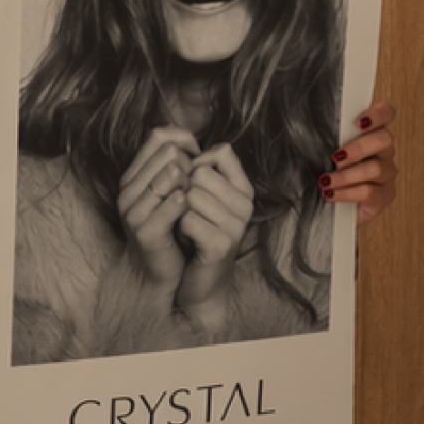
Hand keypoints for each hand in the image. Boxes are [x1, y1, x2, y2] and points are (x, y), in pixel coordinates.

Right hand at [115, 126, 202, 288]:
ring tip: (195, 197)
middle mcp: (128, 190)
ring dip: (191, 182)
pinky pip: (174, 202)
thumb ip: (172, 165)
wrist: (154, 273)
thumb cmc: (167, 229)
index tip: (197, 158)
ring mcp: (134, 210)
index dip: (184, 141)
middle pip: (168, 153)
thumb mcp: (165, 193)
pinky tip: (191, 208)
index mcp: (131, 177)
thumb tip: (187, 137)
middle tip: (197, 183)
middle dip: (190, 163)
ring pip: (171, 174)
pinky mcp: (147, 230)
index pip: (158, 137)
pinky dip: (188, 202)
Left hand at [174, 142, 255, 332]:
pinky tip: (186, 239)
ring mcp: (236, 225)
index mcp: (243, 188)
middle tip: (187, 213)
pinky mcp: (221, 245)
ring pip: (191, 196)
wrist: (200, 282)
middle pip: (200, 173)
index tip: (193, 186)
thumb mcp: (203, 198)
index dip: (196, 164)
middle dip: (183, 191)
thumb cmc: (197, 235)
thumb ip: (202, 169)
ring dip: (179, 211)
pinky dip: (179, 228)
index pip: (221, 152)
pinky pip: (188, 219)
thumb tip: (187, 142)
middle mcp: (245, 204)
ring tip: (187, 228)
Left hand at [321, 101, 398, 226]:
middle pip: (384, 140)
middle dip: (358, 148)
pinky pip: (368, 192)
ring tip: (325, 181)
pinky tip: (330, 194)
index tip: (360, 121)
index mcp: (372, 134)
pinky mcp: (384, 195)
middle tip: (335, 156)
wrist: (337, 209)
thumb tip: (306, 130)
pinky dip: (346, 193)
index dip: (378, 114)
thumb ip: (329, 139)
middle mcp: (384, 151)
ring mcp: (387, 174)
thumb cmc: (332, 173)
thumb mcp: (328, 153)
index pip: (387, 114)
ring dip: (346, 175)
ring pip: (375, 168)